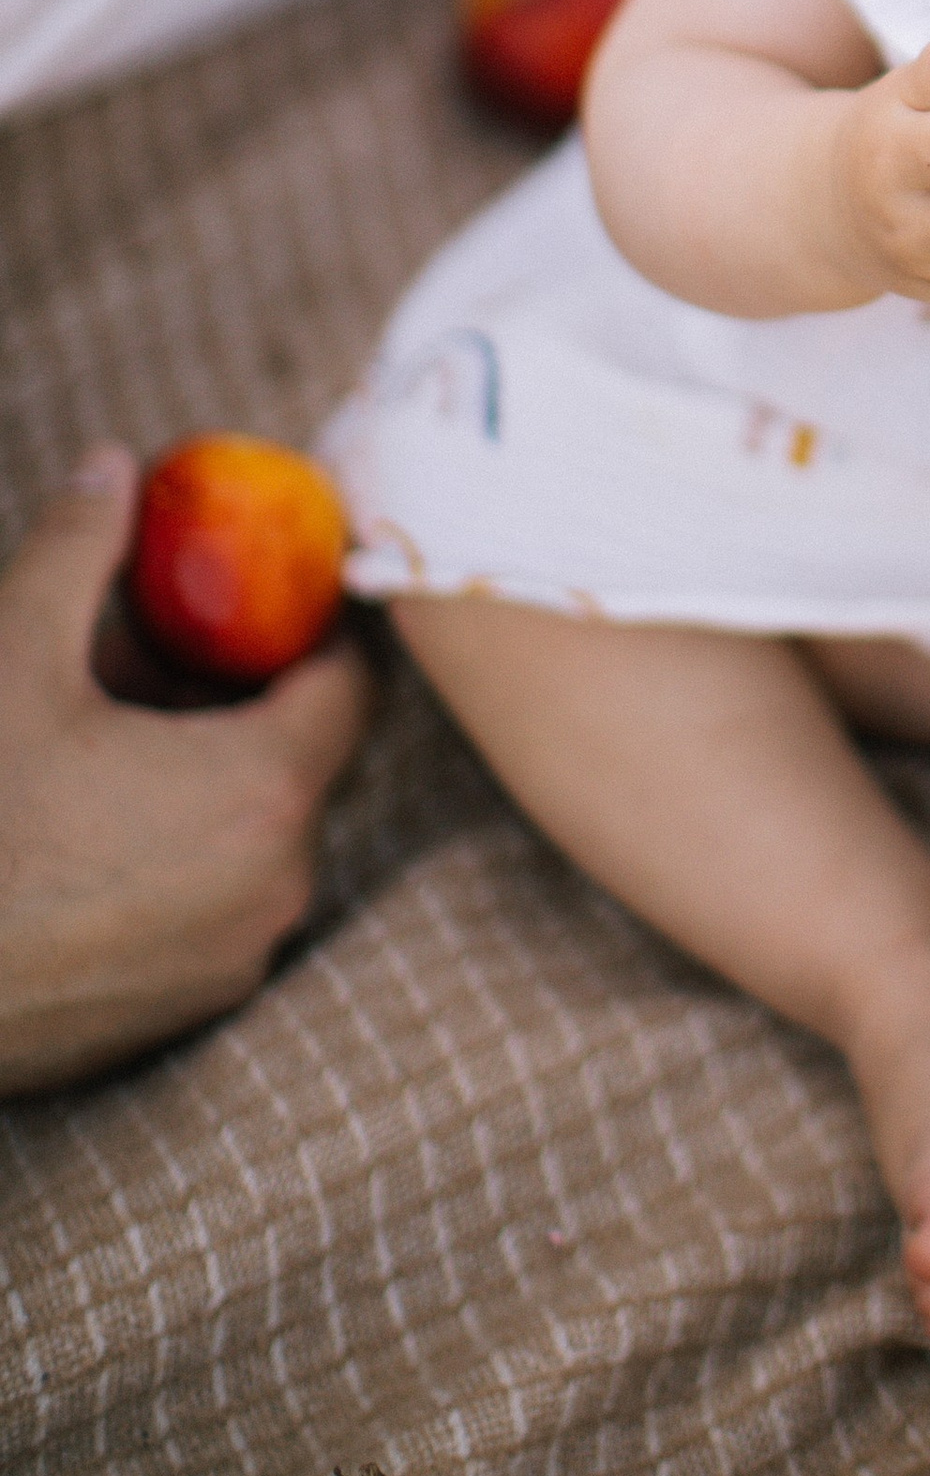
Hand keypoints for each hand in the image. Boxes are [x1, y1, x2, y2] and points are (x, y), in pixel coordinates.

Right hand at [0, 447, 371, 1095]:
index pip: (350, 685)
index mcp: (263, 791)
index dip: (315, 629)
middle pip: (298, 756)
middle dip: (238, 697)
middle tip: (160, 658)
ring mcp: (232, 959)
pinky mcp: (184, 1010)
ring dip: (207, 776)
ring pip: (255, 833)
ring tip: (110, 738)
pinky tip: (89, 824)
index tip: (275, 592)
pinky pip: (216, 903)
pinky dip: (180, 852)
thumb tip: (112, 465)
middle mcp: (275, 884)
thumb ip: (75, 551)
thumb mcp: (11, 662)